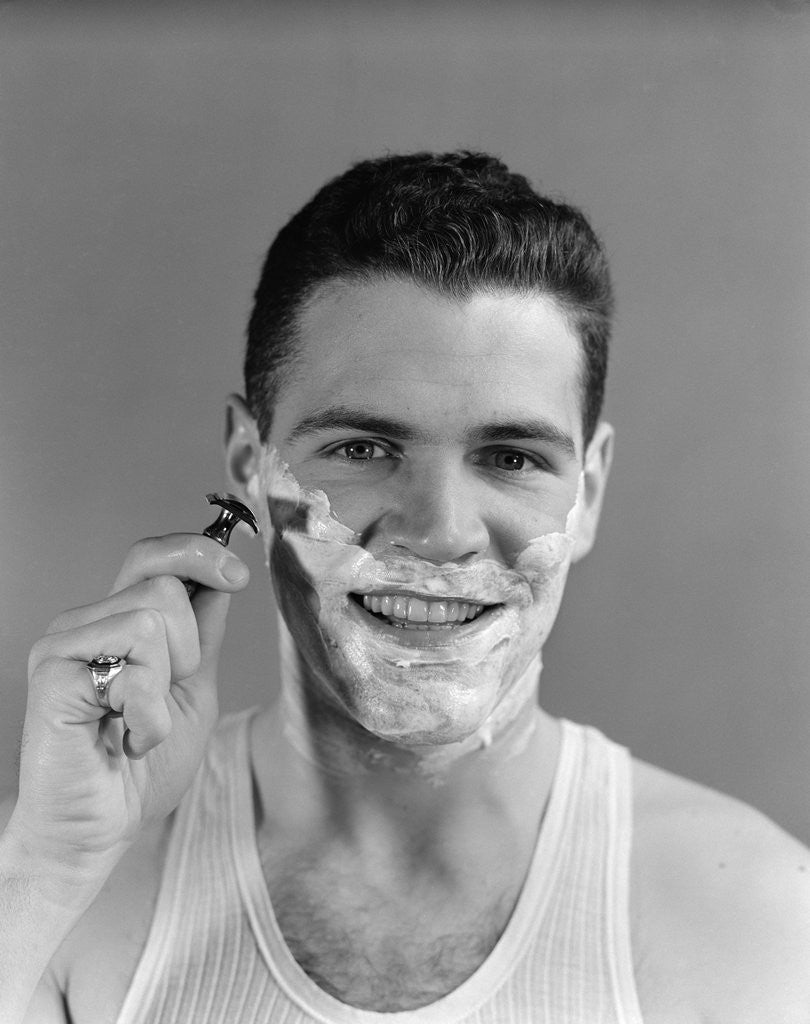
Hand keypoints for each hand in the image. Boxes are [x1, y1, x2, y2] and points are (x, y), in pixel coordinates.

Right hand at [7, 534, 249, 883]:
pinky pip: (134, 663)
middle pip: (166, 584)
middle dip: (188, 649)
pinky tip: (123, 738)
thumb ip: (203, 633)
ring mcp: (65, 642)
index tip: (237, 576)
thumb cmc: (141, 767)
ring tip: (137, 720)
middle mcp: (88, 621)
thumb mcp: (193, 688)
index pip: (154, 555)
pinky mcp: (53, 669)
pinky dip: (148, 714)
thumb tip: (222, 576)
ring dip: (165, 686)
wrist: (99, 829)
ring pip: (153, 617)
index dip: (200, 552)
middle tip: (162, 697)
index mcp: (118, 620)